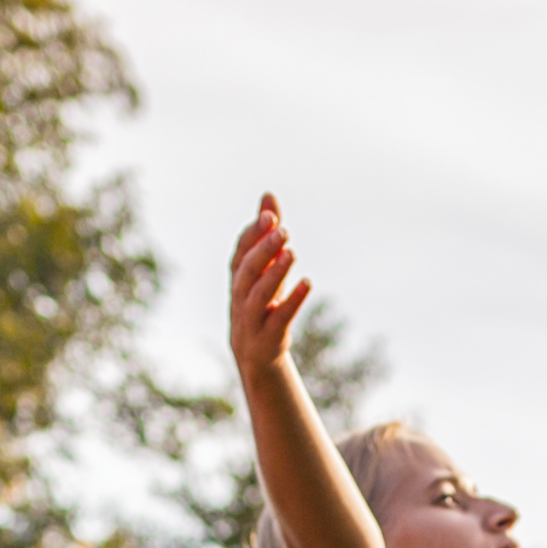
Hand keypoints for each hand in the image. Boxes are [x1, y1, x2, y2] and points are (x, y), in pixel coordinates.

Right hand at [226, 196, 312, 382]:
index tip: (271, 216)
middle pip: (247, 270)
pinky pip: (279, 318)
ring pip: (258, 294)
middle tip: (283, 230)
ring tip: (292, 253)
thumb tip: (268, 195)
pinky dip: (293, 301)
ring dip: (274, 273)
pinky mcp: (268, 336)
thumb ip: (265, 232)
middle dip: (263, 250)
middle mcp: (240, 294)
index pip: (241, 251)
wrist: (254, 352)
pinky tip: (308, 283)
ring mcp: (252, 317)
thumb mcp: (263, 267)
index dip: (254, 234)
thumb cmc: (260, 299)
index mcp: (238, 276)